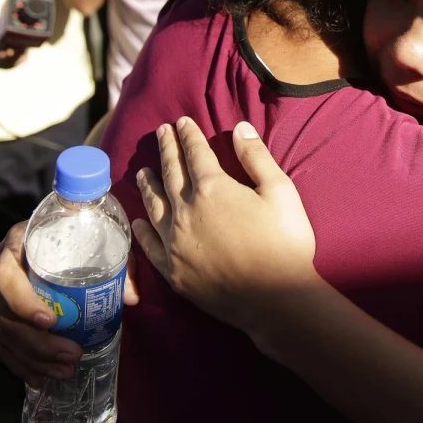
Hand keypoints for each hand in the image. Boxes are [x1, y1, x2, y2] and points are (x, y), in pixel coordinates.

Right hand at [0, 222, 140, 386]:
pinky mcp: (3, 316)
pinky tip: (40, 378)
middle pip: (6, 315)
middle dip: (38, 343)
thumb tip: (131, 297)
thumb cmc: (82, 231)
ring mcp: (0, 296)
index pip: (5, 276)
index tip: (50, 321)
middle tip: (71, 355)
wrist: (63, 230)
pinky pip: (4, 346)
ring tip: (66, 370)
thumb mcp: (101, 236)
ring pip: (5, 335)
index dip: (22, 301)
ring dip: (35, 359)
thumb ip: (119, 262)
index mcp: (17, 243)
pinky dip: (21, 365)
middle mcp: (2, 271)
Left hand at [132, 119, 318, 339]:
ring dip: (148, 185)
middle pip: (170, 173)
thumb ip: (257, 158)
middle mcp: (186, 212)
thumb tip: (239, 128)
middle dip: (166, 150)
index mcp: (213, 188)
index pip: (195, 153)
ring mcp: (175, 243)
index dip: (189, 135)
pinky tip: (136, 221)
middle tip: (161, 133)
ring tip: (142, 171)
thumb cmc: (285, 243)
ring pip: (153, 206)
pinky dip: (141, 230)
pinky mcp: (173, 271)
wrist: (276, 300)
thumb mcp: (281, 192)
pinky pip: (149, 245)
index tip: (181, 121)